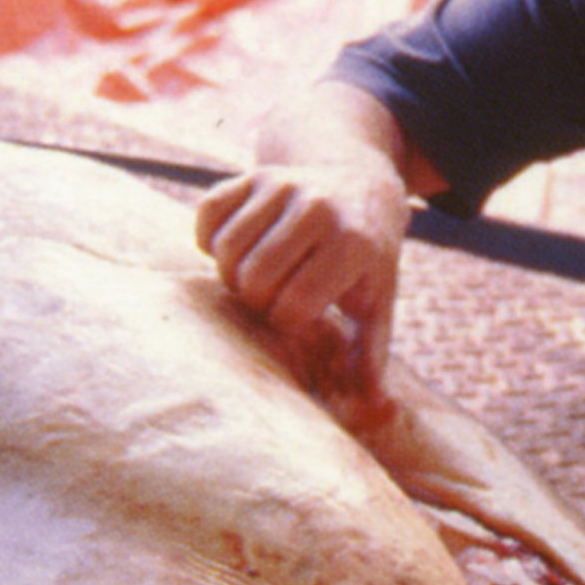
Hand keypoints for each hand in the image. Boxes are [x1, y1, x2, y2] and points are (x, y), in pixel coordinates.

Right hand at [195, 162, 409, 405]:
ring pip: (226, 251)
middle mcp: (317, 208)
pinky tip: (236, 247)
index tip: (303, 312)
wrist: (358, 183)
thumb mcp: (377, 303)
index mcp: (351, 245)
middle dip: (257, 300)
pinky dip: (210, 239)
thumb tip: (373, 411)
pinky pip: (207, 215)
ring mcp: (282, 185)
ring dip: (232, 273)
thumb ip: (369, 357)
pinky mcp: (253, 173)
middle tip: (275, 295)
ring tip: (259, 274)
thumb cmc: (364, 259)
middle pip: (253, 281)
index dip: (288, 322)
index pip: (290, 308)